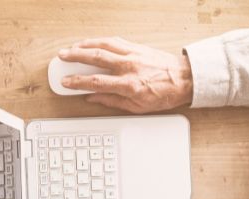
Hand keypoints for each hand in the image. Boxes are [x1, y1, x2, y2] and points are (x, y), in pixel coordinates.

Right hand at [58, 38, 193, 112]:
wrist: (185, 79)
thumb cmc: (164, 94)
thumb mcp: (136, 107)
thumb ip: (112, 101)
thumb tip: (93, 98)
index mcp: (128, 84)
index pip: (96, 82)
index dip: (77, 82)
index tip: (65, 81)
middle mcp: (130, 66)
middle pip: (96, 58)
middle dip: (76, 56)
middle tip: (62, 56)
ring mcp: (134, 54)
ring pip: (105, 45)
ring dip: (86, 44)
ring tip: (73, 46)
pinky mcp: (138, 47)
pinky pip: (116, 41)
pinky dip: (101, 40)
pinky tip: (92, 42)